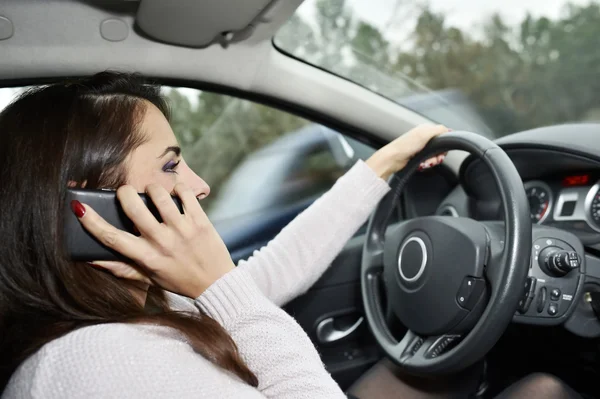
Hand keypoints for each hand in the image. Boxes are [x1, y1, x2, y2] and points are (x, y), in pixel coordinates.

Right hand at [72, 183, 234, 298]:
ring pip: (158, 194)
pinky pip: (185, 193)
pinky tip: (176, 194)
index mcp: (146, 257)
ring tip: (154, 194)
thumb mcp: (148, 278)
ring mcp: (182, 229)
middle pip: (132, 206)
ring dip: (152, 189)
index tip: (79, 207)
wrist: (216, 283)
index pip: (111, 237)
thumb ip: (121, 269)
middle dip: (124, 193)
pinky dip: (178, 188)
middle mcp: (162, 242)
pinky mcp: (200, 220)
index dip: (91, 221)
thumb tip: (92, 260)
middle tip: (127, 193)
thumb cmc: (179, 280)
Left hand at [365, 124, 449, 179]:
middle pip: (439, 149)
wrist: (393, 159)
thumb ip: (439, 130)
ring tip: (425, 163)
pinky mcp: (418, 157)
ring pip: (434, 157)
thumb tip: (450, 130)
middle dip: (438, 156)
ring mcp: (421, 148)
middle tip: (433, 159)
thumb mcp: (424, 133)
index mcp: (426, 130)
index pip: (443, 136)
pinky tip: (422, 164)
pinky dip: (426, 165)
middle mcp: (424, 138)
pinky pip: (428, 162)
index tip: (442, 151)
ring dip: (432, 162)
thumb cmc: (405, 145)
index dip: (444, 145)